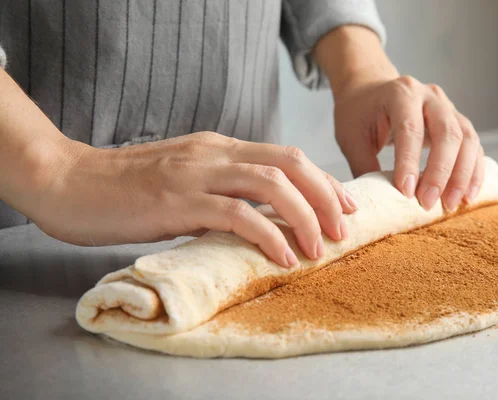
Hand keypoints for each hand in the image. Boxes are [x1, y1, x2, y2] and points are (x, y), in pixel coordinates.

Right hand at [32, 132, 357, 267]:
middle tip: (343, 228)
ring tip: (320, 247)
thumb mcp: (183, 179)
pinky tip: (283, 256)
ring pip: (272, 184)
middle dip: (326, 195)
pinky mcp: (177, 201)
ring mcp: (196, 174)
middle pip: (290, 162)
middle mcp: (214, 154)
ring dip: (305, 216)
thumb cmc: (124, 187)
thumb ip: (219, 189)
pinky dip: (268, 234)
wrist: (69, 181)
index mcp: (218, 147)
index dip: (322, 180)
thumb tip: (258, 216)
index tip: (343, 206)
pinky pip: (237, 214)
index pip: (285, 155)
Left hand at [314, 26, 483, 211]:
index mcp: (400, 93)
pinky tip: (468, 196)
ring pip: (466, 139)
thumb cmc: (358, 114)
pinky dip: (473, 172)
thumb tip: (378, 203)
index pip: (410, 128)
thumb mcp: (352, 138)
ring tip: (451, 204)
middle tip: (428, 203)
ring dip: (462, 175)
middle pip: (447, 132)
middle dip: (440, 172)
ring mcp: (447, 107)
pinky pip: (473, 146)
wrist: (369, 90)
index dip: (409, 162)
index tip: (406, 193)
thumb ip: (364, 167)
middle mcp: (429, 96)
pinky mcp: (457, 121)